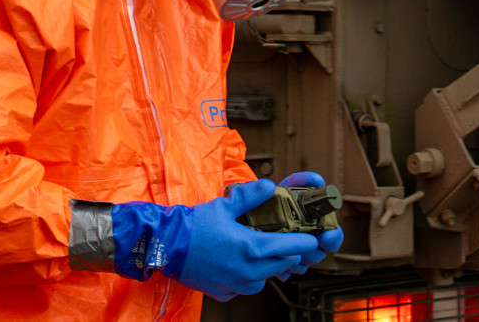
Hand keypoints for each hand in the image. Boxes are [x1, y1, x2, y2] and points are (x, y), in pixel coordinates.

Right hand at [175, 180, 319, 300]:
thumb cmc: (194, 225)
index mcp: (252, 248)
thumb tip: (270, 186)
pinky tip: (240, 265)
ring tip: (261, 254)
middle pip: (282, 265)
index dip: (305, 242)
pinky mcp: (223, 292)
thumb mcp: (224, 205)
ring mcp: (235, 284)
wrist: (166, 245)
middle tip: (287, 242)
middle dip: (288, 254)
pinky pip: (244, 287)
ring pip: (264, 280)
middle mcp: (247, 271)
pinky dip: (247, 278)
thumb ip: (251, 196)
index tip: (312, 238)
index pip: (291, 248)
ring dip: (268, 268)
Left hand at [277, 172, 344, 272]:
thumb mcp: (287, 187)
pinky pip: (285, 272)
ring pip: (303, 265)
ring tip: (280, 247)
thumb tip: (318, 179)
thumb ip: (302, 180)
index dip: (333, 238)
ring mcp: (295, 256)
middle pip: (319, 254)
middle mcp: (308, 242)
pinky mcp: (279, 266)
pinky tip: (271, 256)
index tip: (325, 237)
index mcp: (315, 226)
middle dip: (311, 251)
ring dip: (294, 259)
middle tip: (298, 243)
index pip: (334, 236)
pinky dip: (280, 267)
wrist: (248, 212)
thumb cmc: (273, 199)